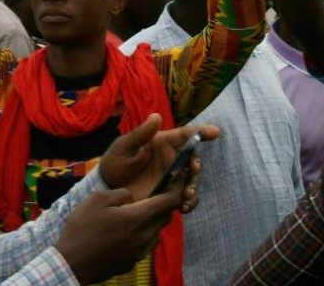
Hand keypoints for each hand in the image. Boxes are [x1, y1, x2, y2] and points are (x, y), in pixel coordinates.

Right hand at [55, 187, 182, 284]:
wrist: (71, 264)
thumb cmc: (81, 229)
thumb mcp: (96, 199)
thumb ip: (119, 193)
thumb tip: (130, 196)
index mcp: (137, 218)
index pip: (168, 202)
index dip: (178, 188)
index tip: (179, 179)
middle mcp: (144, 237)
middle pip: (166, 217)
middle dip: (164, 204)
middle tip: (154, 194)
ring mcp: (139, 252)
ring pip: (157, 232)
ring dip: (153, 221)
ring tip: (136, 214)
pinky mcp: (133, 263)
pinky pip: (146, 245)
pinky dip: (143, 235)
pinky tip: (125, 232)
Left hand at [99, 114, 216, 207]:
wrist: (107, 191)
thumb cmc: (114, 163)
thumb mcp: (123, 147)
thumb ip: (141, 134)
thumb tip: (157, 116)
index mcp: (162, 143)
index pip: (185, 135)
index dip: (201, 132)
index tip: (215, 132)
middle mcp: (171, 159)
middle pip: (193, 158)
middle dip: (197, 164)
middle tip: (194, 169)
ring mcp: (172, 178)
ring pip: (192, 179)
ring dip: (194, 185)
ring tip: (187, 195)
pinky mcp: (170, 195)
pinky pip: (186, 198)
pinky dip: (190, 202)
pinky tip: (184, 207)